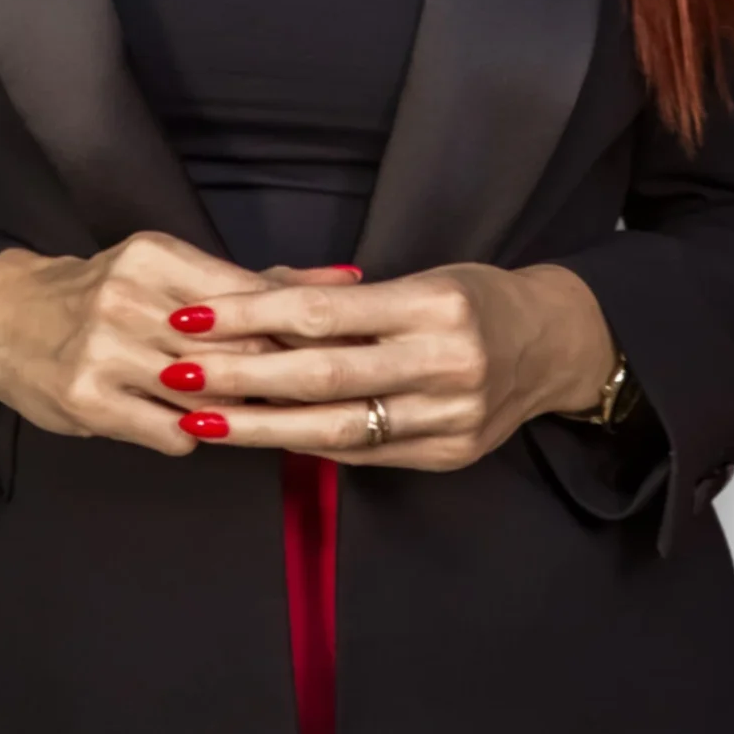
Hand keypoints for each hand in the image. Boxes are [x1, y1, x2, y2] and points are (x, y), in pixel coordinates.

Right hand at [0, 233, 367, 458]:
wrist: (3, 320)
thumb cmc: (101, 294)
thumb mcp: (168, 271)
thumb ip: (255, 280)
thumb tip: (345, 279)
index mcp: (155, 257)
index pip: (250, 296)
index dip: (297, 330)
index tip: (331, 350)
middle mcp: (129, 299)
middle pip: (236, 348)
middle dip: (276, 375)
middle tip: (309, 392)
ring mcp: (106, 352)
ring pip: (210, 397)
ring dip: (238, 412)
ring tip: (252, 411)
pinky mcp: (89, 402)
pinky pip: (173, 435)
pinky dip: (194, 438)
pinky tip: (194, 428)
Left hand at [151, 260, 617, 468]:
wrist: (555, 345)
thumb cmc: (473, 299)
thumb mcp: (420, 277)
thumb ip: (342, 299)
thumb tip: (250, 302)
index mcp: (435, 305)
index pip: (324, 315)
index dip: (252, 318)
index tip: (193, 317)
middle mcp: (447, 365)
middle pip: (323, 378)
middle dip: (242, 380)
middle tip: (177, 375)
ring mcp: (450, 419)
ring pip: (337, 430)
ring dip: (259, 428)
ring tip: (200, 420)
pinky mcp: (448, 456)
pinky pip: (361, 454)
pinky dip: (306, 444)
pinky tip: (261, 436)